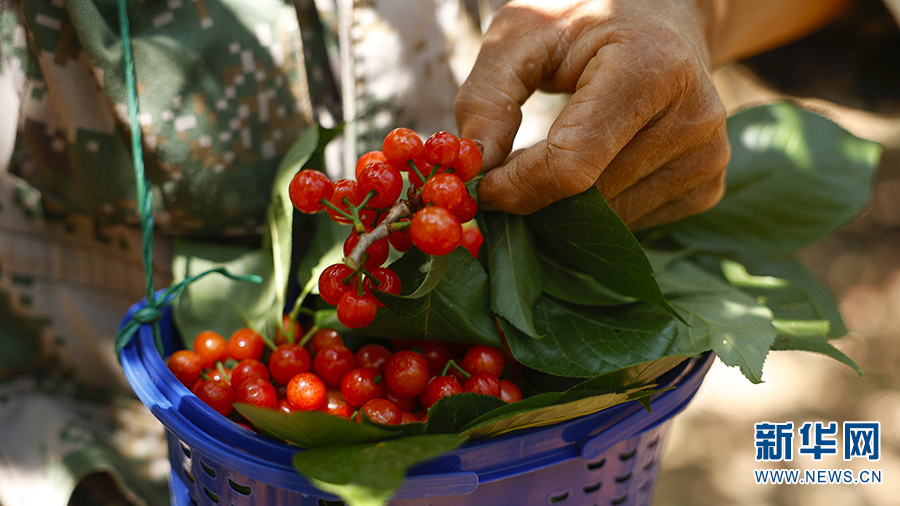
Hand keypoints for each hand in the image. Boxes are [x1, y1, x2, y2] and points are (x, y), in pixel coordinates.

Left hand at [455, 0, 728, 228]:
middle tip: (511, 170)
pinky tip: (600, 162)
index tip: (483, 188)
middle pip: (590, 197)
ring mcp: (709, 156)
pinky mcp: (710, 185)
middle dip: (538, 196)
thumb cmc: (587, 19)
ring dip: (568, 205)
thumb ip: (488, 96)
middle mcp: (695, 117)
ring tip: (558, 153)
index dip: (518, 187)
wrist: (665, 16)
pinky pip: (634, 221)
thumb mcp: (525, 32)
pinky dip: (602, 206)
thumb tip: (474, 170)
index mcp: (652, 68)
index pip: (572, 165)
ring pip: (609, 218)